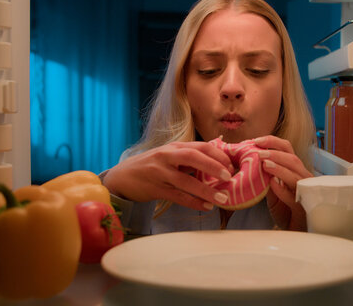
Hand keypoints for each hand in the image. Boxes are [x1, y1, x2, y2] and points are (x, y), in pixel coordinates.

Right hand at [102, 142, 233, 210]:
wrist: (121, 177)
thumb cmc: (150, 165)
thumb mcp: (169, 155)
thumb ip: (189, 155)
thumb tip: (216, 155)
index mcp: (174, 147)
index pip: (200, 146)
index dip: (218, 154)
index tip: (231, 164)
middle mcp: (167, 156)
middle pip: (193, 157)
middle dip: (213, 166)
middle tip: (229, 176)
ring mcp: (160, 173)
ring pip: (186, 181)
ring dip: (206, 190)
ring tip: (222, 198)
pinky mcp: (155, 189)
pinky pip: (178, 196)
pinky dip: (193, 202)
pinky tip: (206, 207)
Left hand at [254, 136, 311, 230]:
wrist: (295, 231)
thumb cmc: (285, 210)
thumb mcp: (272, 191)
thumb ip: (266, 178)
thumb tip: (250, 162)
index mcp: (294, 170)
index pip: (287, 149)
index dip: (273, 142)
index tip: (256, 140)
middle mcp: (302, 178)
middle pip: (293, 159)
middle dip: (275, 152)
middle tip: (258, 150)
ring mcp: (305, 192)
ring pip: (295, 175)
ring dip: (279, 168)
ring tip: (265, 164)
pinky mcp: (302, 208)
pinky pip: (294, 196)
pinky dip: (282, 189)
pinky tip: (272, 184)